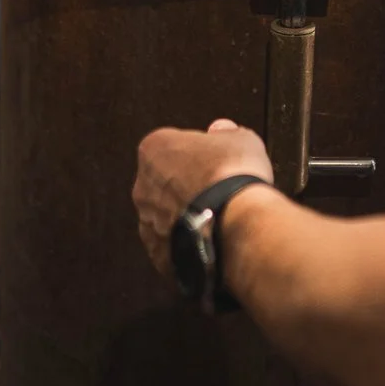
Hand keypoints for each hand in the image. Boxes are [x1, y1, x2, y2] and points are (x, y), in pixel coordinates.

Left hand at [133, 118, 274, 277]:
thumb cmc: (233, 176)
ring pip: (166, 216)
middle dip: (187, 186)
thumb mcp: (241, 139)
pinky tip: (212, 241)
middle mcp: (143, 186)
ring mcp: (148, 223)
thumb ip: (226, 133)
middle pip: (164, 182)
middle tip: (217, 189)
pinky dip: (189, 244)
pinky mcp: (159, 255)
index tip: (214, 160)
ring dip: (187, 216)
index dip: (196, 153)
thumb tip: (222, 130)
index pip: (171, 145)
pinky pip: (173, 246)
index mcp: (154, 149)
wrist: (235, 223)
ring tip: (218, 219)